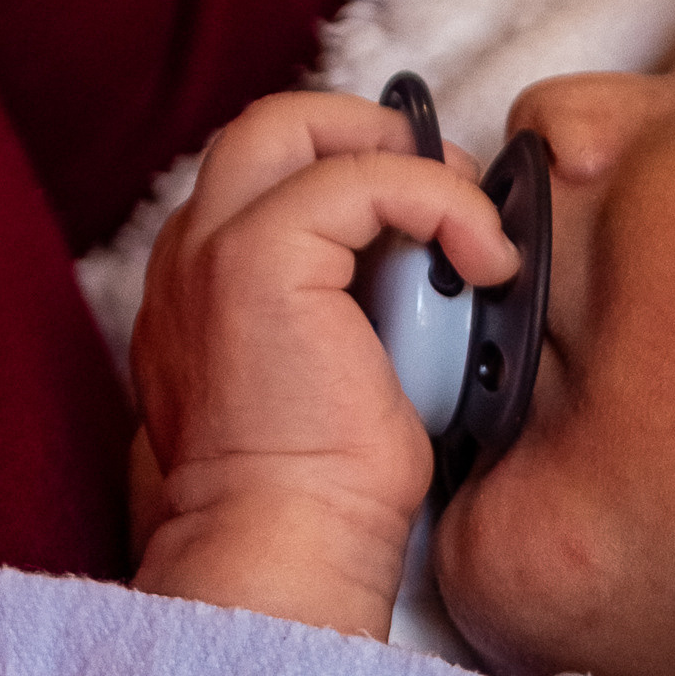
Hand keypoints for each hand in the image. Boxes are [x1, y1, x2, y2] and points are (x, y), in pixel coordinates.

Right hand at [127, 90, 514, 637]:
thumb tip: (433, 276)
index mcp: (200, 288)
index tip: (432, 223)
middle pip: (271, 125)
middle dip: (373, 135)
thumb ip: (354, 314)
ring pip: (299, 124)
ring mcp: (211, 250)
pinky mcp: (258, 259)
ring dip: (407, 158)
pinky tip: (486, 259)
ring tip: (472, 228)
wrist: (283, 551)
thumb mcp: (342, 379)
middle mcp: (188, 256)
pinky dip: (441, 199)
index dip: (356, 172)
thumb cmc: (323, 500)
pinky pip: (361, 176)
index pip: (271, 176)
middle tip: (453, 195)